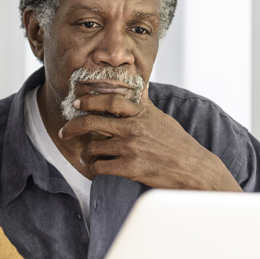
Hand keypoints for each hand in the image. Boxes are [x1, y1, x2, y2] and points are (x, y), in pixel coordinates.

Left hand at [58, 93, 242, 191]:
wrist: (194, 169)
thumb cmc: (179, 145)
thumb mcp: (162, 119)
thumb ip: (145, 107)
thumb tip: (138, 89)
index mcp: (142, 114)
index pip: (110, 101)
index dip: (90, 101)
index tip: (78, 103)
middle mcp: (134, 128)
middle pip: (93, 122)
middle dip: (74, 126)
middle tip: (65, 131)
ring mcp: (131, 148)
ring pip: (94, 147)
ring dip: (85, 152)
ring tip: (84, 156)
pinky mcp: (130, 168)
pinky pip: (101, 166)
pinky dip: (93, 168)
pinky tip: (93, 168)